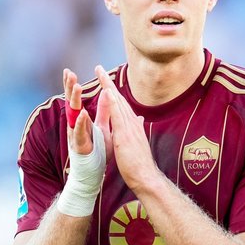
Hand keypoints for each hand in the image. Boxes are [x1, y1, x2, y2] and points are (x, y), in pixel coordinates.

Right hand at [63, 68, 112, 160]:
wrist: (95, 172)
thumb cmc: (97, 150)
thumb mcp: (102, 126)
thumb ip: (104, 110)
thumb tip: (107, 93)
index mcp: (82, 120)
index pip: (75, 99)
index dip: (72, 86)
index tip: (68, 71)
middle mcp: (76, 125)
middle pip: (71, 103)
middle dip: (69, 88)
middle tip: (68, 73)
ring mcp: (76, 135)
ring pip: (73, 115)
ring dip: (74, 100)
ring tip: (76, 86)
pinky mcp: (80, 145)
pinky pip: (80, 132)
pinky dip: (81, 123)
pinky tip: (83, 113)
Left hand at [95, 65, 159, 191]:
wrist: (146, 176)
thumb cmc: (140, 163)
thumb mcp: (138, 142)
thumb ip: (137, 129)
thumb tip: (139, 119)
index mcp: (133, 125)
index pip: (121, 104)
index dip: (113, 91)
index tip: (105, 80)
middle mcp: (132, 122)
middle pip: (118, 98)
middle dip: (108, 83)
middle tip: (99, 68)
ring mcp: (129, 127)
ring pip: (117, 102)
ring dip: (108, 87)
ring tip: (99, 73)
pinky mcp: (124, 135)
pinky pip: (117, 115)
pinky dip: (112, 102)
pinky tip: (106, 92)